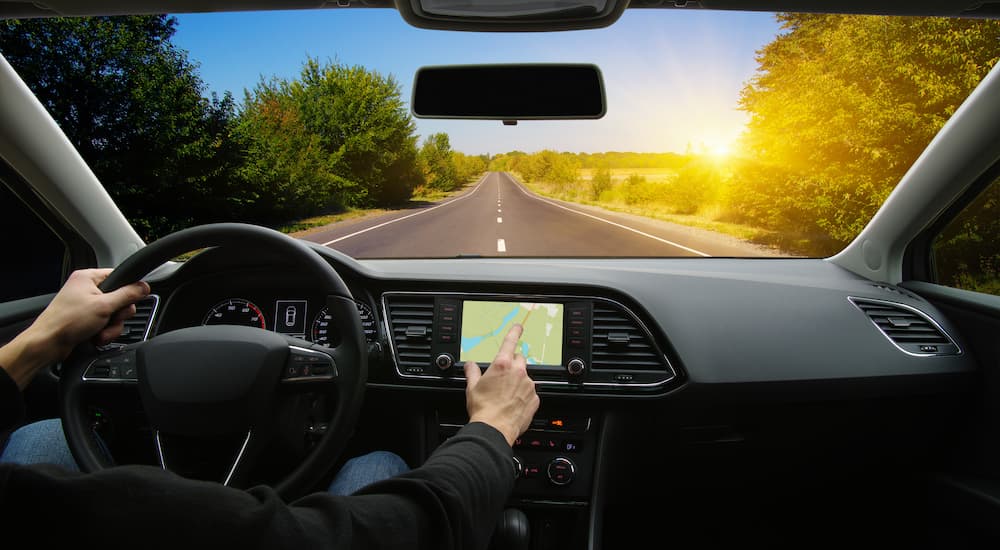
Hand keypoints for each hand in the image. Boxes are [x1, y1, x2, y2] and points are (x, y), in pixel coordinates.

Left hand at [0, 268, 149, 387]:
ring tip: (100, 332)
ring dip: (111, 327)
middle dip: (118, 314)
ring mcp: (86, 306)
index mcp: (88, 278)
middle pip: (120, 298)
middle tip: (111, 318)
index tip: (132, 300)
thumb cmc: (67, 321)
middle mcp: (87, 290)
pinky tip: (96, 337)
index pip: (120, 276)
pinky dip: (104, 332)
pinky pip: (105, 324)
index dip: (129, 290)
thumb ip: (128, 295)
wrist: (48, 344)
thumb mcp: (104, 306)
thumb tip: (144, 287)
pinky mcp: (86, 320)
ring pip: (114, 314)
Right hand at [464, 324, 539, 446]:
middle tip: (502, 377)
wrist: (495, 429)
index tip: (519, 327)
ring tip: (506, 395)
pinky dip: (524, 395)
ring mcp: (528, 385)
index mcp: (502, 365)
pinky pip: (531, 392)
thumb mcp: (472, 387)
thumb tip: (470, 365)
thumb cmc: (483, 409)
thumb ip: (472, 372)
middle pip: (519, 359)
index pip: (510, 342)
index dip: (515, 332)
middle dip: (512, 365)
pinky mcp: (535, 398)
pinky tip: (513, 404)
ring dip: (518, 381)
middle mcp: (518, 372)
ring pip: (526, 377)